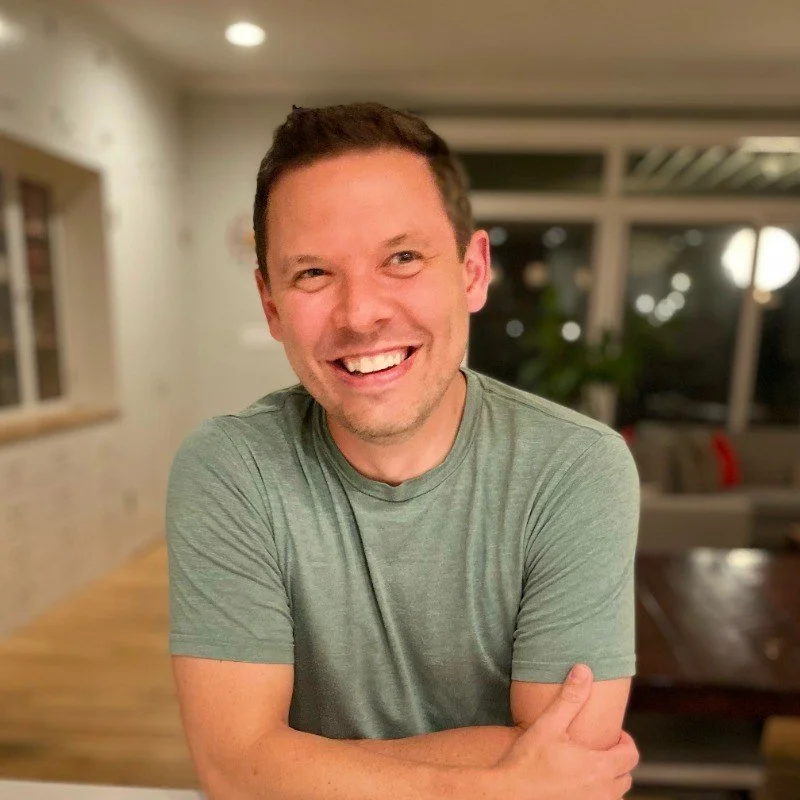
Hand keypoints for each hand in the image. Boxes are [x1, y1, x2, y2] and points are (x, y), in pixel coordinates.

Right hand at [492, 665, 638, 799]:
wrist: (508, 794)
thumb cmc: (528, 762)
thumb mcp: (548, 724)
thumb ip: (570, 698)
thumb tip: (583, 670)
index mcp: (599, 768)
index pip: (631, 756)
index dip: (626, 741)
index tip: (614, 734)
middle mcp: (601, 792)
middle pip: (626, 777)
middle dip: (618, 760)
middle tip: (601, 748)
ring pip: (614, 795)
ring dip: (609, 781)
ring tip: (590, 766)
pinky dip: (596, 794)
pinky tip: (577, 784)